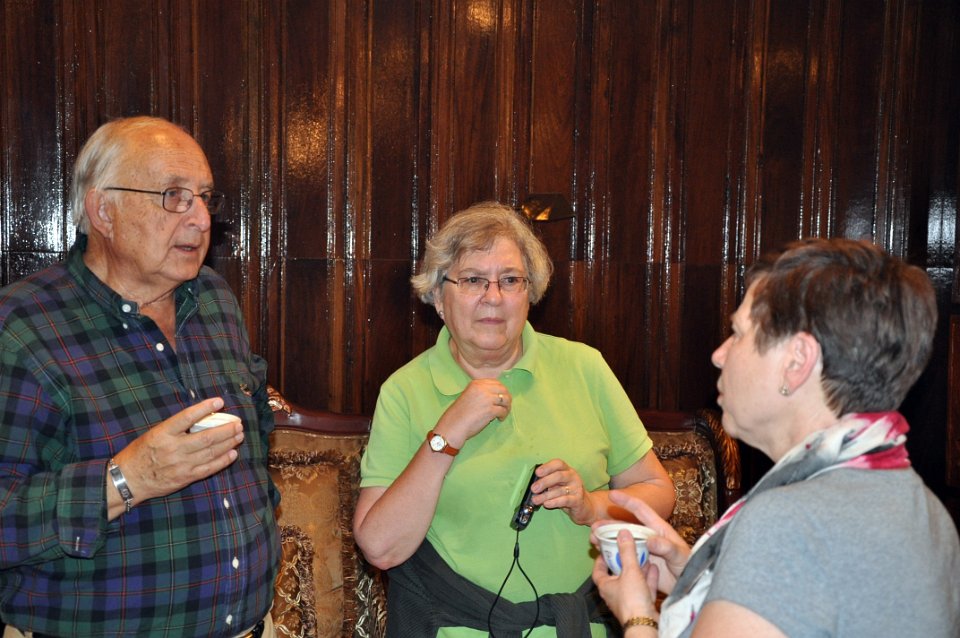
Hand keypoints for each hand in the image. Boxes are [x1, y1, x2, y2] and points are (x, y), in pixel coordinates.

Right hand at [112, 398, 244, 505]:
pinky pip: (209, 468)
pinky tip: (233, 453)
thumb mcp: (153, 434)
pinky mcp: (186, 477)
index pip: (187, 417)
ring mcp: (181, 464)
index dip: (205, 408)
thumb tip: (201, 418)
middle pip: (206, 437)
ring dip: (228, 443)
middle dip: (226, 430)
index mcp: (163, 433)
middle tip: (238, 423)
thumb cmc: (141, 453)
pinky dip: (223, 461)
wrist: (129, 480)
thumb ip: (175, 428)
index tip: (219, 401)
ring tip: (239, 435)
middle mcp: (173, 448)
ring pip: (211, 452)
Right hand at [433, 379, 510, 445]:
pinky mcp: (490, 410)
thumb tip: (497, 395)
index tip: (501, 397)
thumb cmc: (459, 413)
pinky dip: (503, 415)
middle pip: (503, 389)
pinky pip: (503, 410)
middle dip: (507, 398)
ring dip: (507, 407)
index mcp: (476, 384)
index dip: (501, 390)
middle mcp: (482, 389)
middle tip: (505, 406)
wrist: (453, 425)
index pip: (496, 382)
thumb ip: (481, 392)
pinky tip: (499, 419)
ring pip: (506, 399)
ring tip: (503, 413)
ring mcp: (487, 399)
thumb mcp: (469, 395)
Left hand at [530, 460, 595, 524]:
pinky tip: (546, 504)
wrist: (584, 506)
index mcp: (567, 470)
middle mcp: (573, 477)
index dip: (547, 467)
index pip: (558, 463)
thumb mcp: (558, 484)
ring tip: (536, 500)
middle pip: (559, 475)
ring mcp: (577, 488)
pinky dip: (554, 502)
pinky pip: (565, 500)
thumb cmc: (567, 493)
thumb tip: (534, 484)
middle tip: (534, 489)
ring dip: (545, 495)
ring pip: (560, 490)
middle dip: (544, 482)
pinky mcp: (578, 500)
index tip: (537, 473)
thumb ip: (548, 482)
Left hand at [592, 528, 658, 625]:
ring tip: (644, 555)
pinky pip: (645, 589)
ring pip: (633, 582)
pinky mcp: (641, 606)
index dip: (600, 559)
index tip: (606, 549)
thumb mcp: (629, 571)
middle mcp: (615, 594)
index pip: (598, 570)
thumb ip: (627, 551)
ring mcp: (628, 601)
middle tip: (628, 549)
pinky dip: (649, 578)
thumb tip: (622, 532)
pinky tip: (655, 567)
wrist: (645, 624)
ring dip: (638, 569)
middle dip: (623, 562)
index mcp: (606, 586)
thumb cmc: (632, 598)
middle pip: (617, 575)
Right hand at [595, 490, 691, 593]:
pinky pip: (623, 556)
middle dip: (608, 525)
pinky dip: (611, 555)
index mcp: (658, 528)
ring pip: (621, 541)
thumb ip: (666, 547)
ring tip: (593, 540)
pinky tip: (601, 555)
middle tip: (593, 527)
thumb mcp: (679, 555)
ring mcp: (642, 550)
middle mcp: (647, 536)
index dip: (627, 501)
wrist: (689, 584)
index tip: (613, 494)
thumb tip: (649, 540)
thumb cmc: (688, 565)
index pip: (641, 510)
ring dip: (606, 540)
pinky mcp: (639, 563)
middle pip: (625, 527)